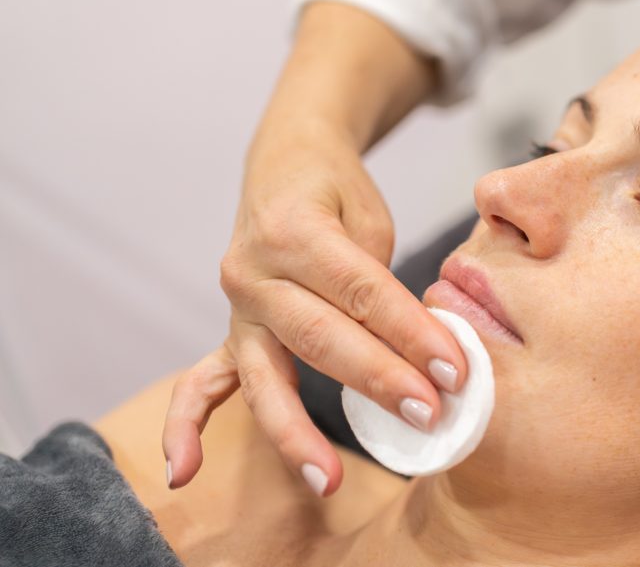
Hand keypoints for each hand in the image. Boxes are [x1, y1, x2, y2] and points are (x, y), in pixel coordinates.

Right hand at [162, 120, 467, 495]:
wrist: (285, 164)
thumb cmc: (337, 193)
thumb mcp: (370, 218)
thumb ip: (383, 282)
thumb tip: (422, 354)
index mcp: (296, 230)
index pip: (361, 292)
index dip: (410, 332)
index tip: (453, 369)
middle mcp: (255, 271)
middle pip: (321, 337)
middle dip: (378, 380)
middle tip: (428, 413)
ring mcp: (237, 307)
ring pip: (265, 375)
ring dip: (298, 430)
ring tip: (328, 479)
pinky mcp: (232, 331)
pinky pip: (201, 382)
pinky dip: (187, 427)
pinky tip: (183, 470)